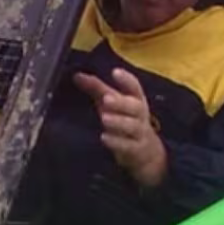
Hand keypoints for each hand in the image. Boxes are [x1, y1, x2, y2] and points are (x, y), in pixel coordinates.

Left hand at [73, 68, 167, 186]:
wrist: (147, 152)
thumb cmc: (125, 121)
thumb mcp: (113, 105)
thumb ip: (97, 89)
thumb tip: (77, 75)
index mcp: (136, 100)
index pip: (135, 88)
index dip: (126, 80)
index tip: (115, 72)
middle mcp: (140, 116)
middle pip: (136, 107)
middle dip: (121, 103)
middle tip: (106, 98)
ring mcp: (140, 133)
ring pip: (133, 126)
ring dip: (119, 122)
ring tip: (104, 118)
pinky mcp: (136, 150)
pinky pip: (129, 146)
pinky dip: (117, 142)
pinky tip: (104, 138)